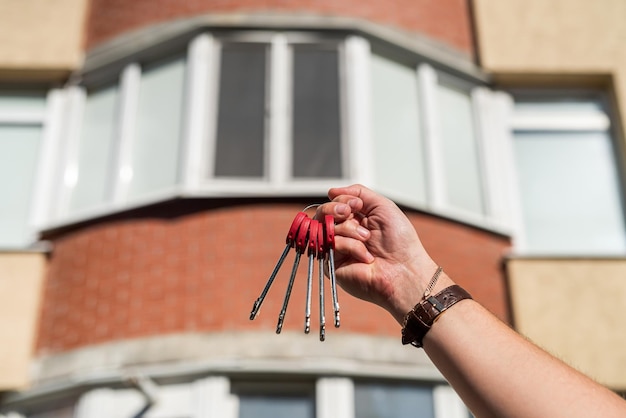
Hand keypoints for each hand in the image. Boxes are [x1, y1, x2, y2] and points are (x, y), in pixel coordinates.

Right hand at [316, 185, 452, 322]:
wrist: (404, 269)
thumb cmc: (400, 241)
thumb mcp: (382, 206)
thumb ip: (358, 193)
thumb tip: (332, 191)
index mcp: (355, 219)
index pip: (334, 203)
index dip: (341, 200)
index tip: (357, 205)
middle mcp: (344, 233)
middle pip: (322, 213)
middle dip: (334, 209)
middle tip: (350, 213)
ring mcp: (337, 249)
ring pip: (325, 227)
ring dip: (349, 229)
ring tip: (367, 239)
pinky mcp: (332, 264)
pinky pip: (331, 244)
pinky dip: (351, 246)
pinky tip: (365, 256)